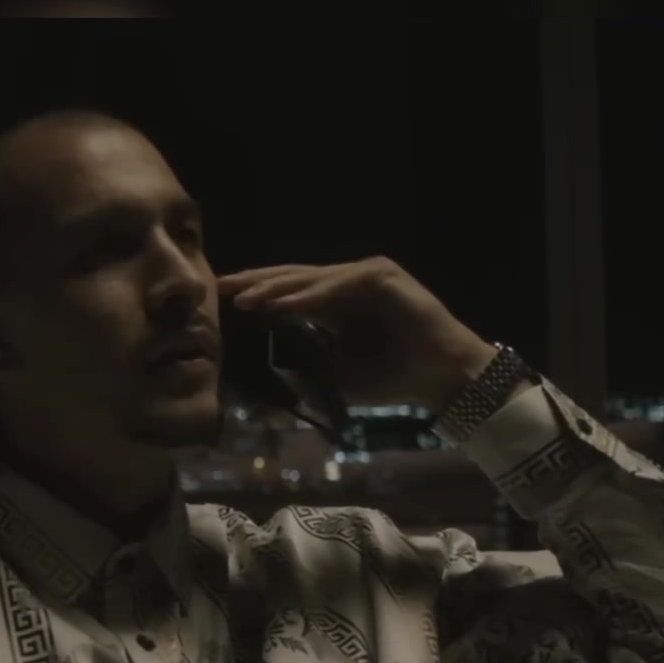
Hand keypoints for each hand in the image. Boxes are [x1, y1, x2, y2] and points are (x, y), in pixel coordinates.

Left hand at [217, 257, 499, 410]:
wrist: (443, 380)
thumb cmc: (396, 380)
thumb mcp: (338, 379)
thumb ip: (307, 373)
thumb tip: (267, 385)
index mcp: (337, 304)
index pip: (290, 293)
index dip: (258, 295)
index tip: (222, 301)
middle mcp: (349, 285)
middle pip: (295, 277)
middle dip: (257, 283)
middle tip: (220, 286)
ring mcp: (368, 276)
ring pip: (313, 279)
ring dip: (277, 289)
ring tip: (244, 299)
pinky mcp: (385, 278)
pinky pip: (339, 286)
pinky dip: (311, 296)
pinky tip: (284, 306)